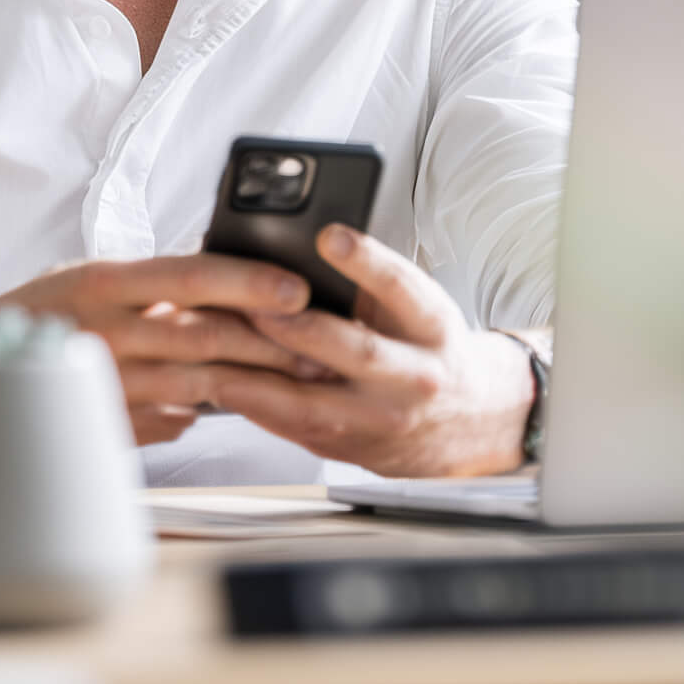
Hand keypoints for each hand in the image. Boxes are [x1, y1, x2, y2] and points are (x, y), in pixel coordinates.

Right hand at [0, 254, 322, 445]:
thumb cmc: (43, 315)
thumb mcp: (89, 281)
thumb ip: (154, 284)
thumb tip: (223, 268)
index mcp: (101, 282)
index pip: (188, 274)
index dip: (248, 281)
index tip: (298, 287)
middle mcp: (104, 331)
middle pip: (205, 334)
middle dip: (272, 341)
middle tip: (323, 342)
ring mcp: (106, 383)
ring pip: (199, 382)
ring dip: (257, 381)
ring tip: (305, 376)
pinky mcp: (106, 423)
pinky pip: (173, 418)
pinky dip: (208, 410)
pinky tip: (241, 403)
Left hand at [207, 225, 533, 477]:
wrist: (471, 420)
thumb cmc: (430, 347)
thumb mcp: (419, 306)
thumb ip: (371, 283)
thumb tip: (302, 246)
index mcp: (433, 327)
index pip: (403, 287)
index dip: (366, 261)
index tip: (329, 235)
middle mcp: (414, 377)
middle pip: (354, 351)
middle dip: (295, 327)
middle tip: (249, 302)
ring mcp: (381, 421)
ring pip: (312, 403)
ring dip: (257, 376)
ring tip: (212, 351)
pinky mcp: (349, 448)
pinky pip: (292, 426)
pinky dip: (252, 403)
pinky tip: (217, 381)